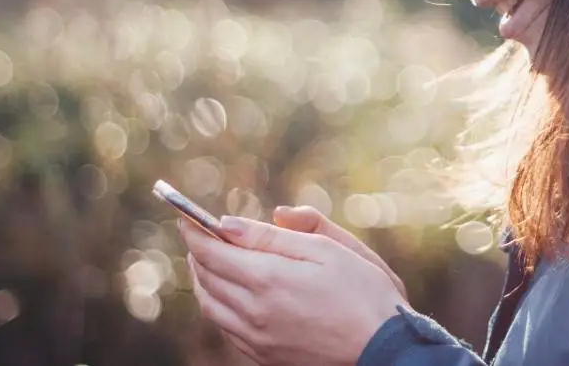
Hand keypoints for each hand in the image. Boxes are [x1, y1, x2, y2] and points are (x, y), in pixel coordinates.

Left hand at [180, 212, 408, 365]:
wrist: (383, 347)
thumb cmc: (364, 292)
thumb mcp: (327, 249)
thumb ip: (277, 235)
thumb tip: (230, 223)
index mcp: (268, 279)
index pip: (211, 251)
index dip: (194, 231)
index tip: (186, 216)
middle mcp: (253, 311)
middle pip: (206, 277)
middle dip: (198, 252)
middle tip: (199, 234)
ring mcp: (256, 338)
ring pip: (210, 305)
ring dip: (203, 279)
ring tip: (209, 261)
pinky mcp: (263, 356)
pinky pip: (225, 328)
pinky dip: (217, 305)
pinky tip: (229, 295)